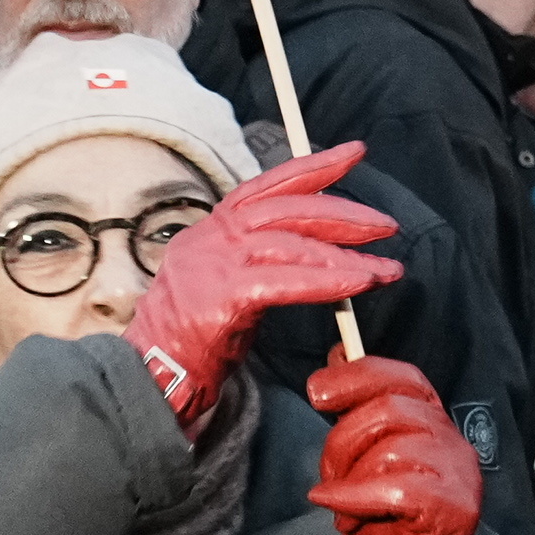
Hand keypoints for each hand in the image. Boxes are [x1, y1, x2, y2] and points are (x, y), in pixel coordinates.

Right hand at [121, 143, 400, 428]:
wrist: (147, 381)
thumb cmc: (191, 345)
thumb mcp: (226, 289)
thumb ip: (262, 266)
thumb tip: (320, 258)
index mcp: (211, 232)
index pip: (267, 187)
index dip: (313, 167)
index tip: (354, 153)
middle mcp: (211, 239)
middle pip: (286, 208)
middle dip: (344, 213)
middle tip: (386, 225)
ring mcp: (214, 265)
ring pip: (291, 242)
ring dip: (346, 254)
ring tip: (384, 269)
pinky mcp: (223, 298)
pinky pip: (286, 281)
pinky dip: (328, 280)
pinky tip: (359, 284)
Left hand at [303, 352, 478, 534]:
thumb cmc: (381, 519)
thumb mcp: (364, 455)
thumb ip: (358, 410)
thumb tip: (338, 355)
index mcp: (432, 421)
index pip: (403, 378)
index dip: (359, 376)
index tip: (318, 391)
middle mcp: (451, 441)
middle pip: (390, 410)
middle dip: (344, 439)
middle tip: (330, 472)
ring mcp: (457, 474)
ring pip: (391, 448)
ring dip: (351, 476)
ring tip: (343, 502)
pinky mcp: (452, 508)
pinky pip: (394, 488)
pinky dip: (355, 496)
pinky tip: (338, 508)